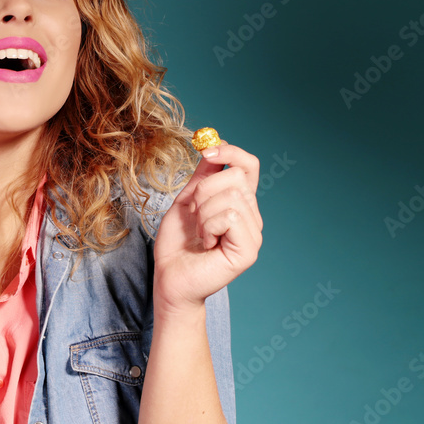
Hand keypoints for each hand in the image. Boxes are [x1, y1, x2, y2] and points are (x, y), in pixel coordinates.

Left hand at [152, 141, 262, 317]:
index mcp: (239, 203)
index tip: (206, 151)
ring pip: (232, 196)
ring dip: (204, 212)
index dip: (230, 152)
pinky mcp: (249, 250)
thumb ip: (203, 176)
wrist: (169, 278)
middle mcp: (252, 217)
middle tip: (194, 215)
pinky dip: (209, 226)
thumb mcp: (186, 201)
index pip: (249, 166)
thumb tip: (213, 144)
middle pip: (236, 177)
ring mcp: (253, 234)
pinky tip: (207, 243)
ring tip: (200, 233)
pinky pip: (230, 216)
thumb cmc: (177, 244)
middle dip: (204, 191)